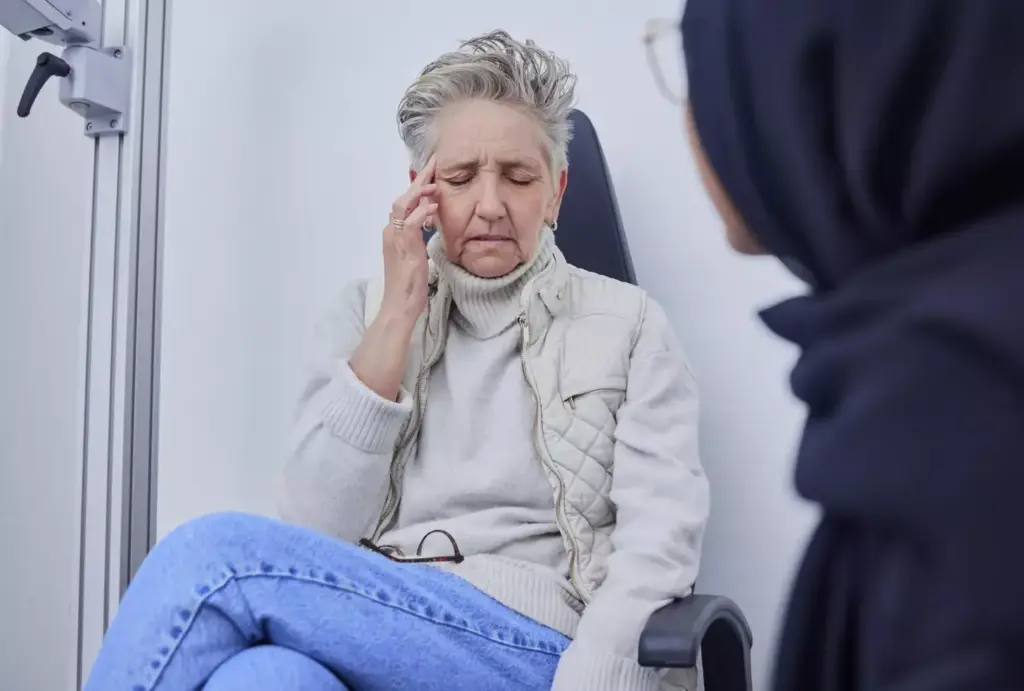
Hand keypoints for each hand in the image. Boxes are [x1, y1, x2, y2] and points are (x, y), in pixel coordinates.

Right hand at [349, 158, 437, 401]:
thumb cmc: (409, 286)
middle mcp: (391, 233)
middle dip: (419, 180)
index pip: (405, 202)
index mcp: (395, 234)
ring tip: (434, 183)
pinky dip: (423, 213)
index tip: (432, 171)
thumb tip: (432, 223)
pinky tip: (434, 207)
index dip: (418, 185)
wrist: (399, 307)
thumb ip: (421, 238)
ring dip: (420, 193)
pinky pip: (411, 225)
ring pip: (403, 206)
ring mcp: (395, 240)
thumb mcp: (417, 256)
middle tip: (434, 165)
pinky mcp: (403, 249)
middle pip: (403, 198)